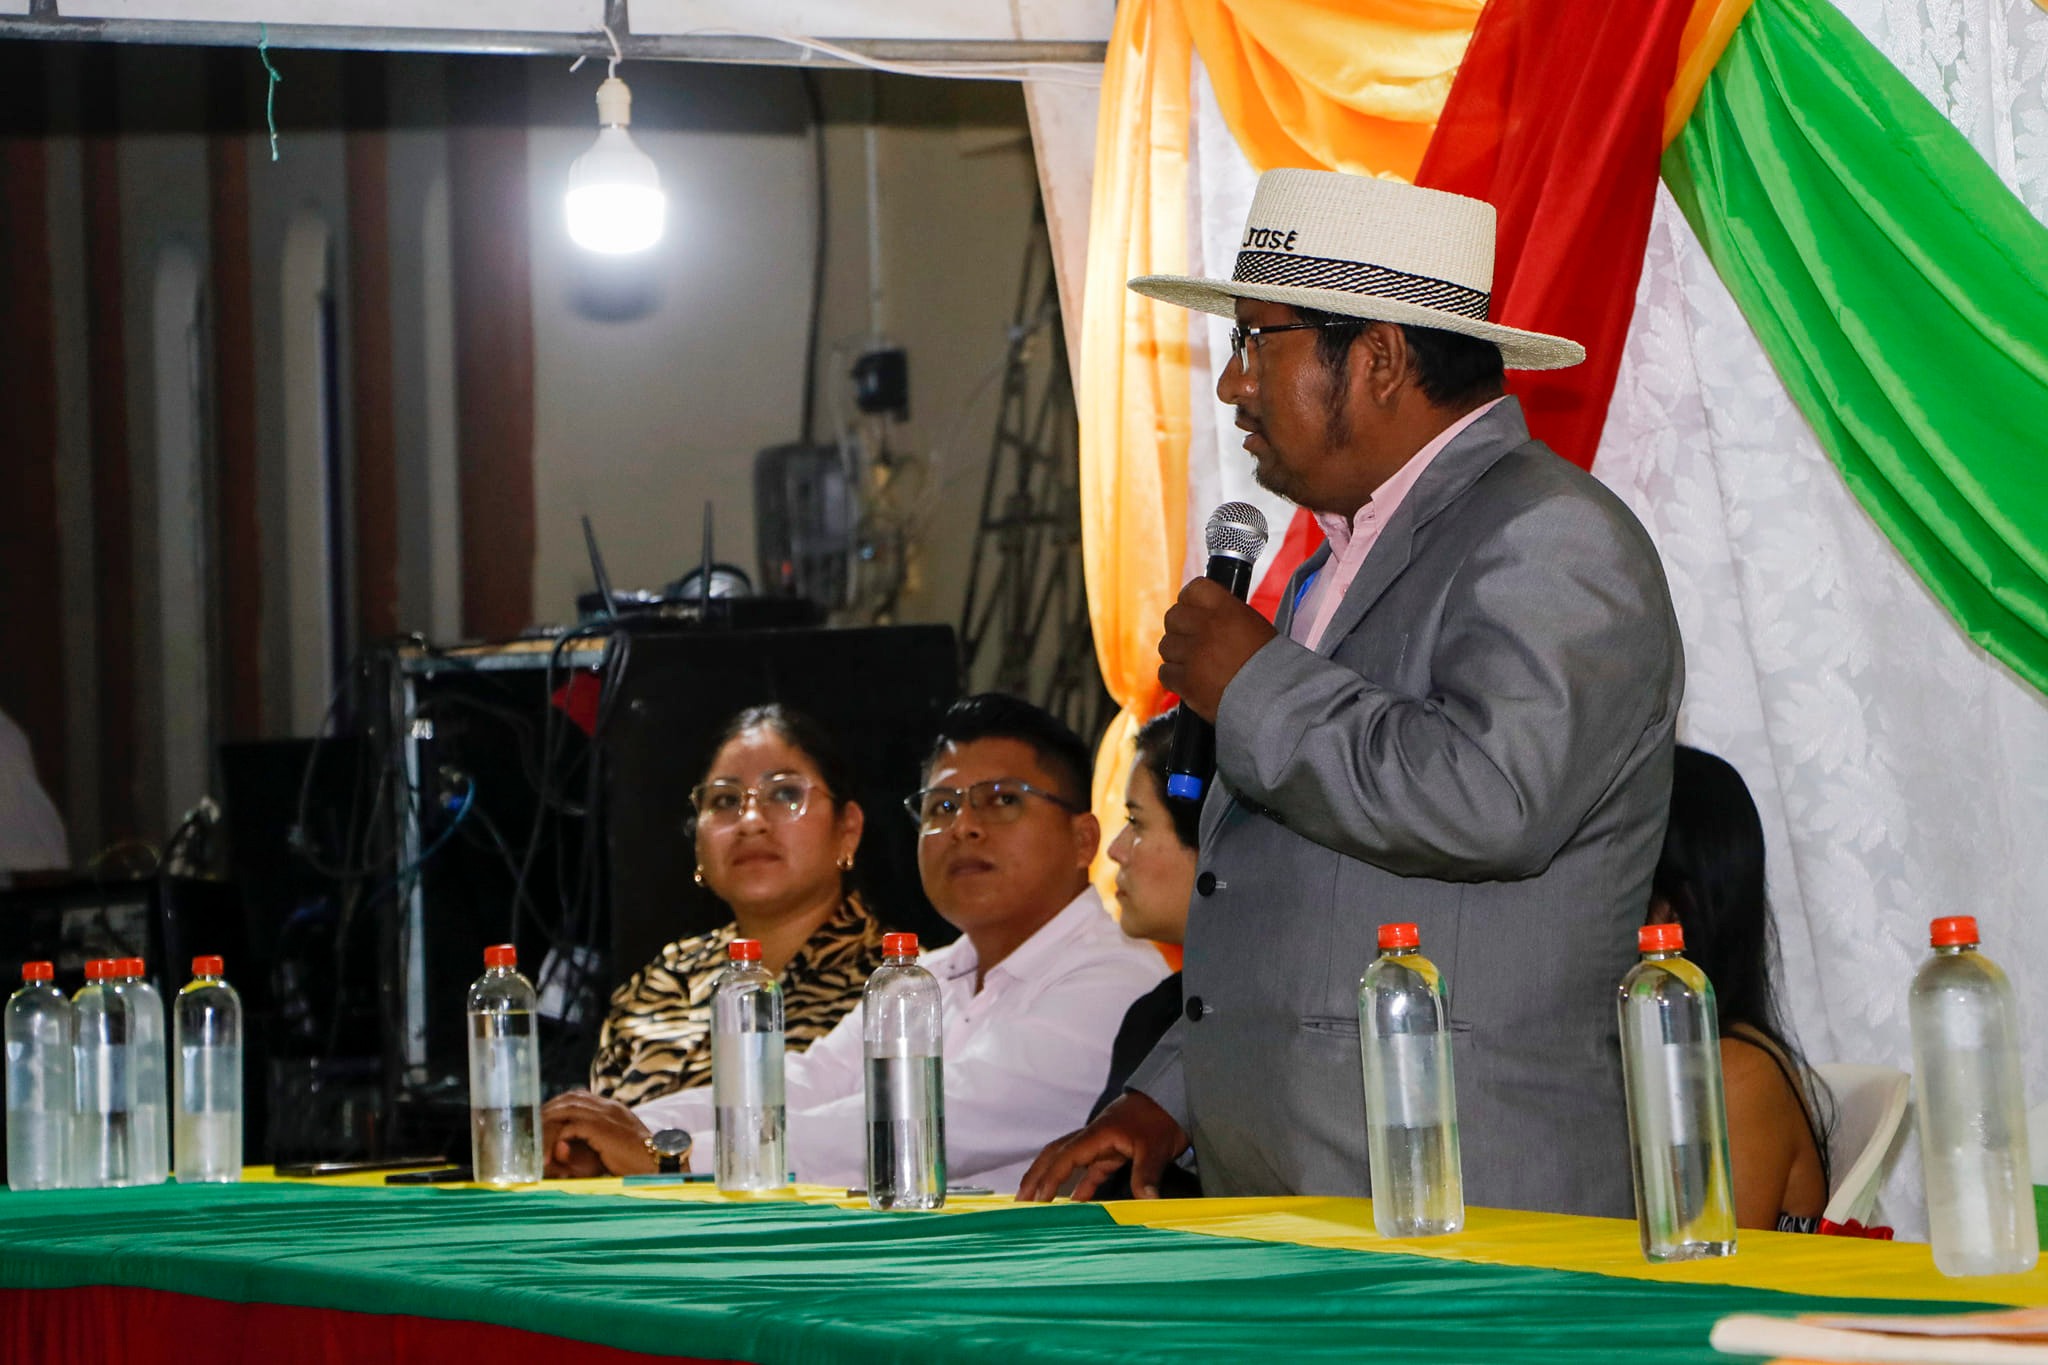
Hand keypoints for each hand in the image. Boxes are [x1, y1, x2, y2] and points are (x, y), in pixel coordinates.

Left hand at [540, 1090, 662, 1177]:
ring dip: (549, 1123)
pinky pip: (568, 1128)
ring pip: (566, 1110)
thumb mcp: (619, 1146)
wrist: (658, 1163)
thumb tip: (573, 1144)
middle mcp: (608, 1107)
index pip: (580, 1096)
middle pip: (570, 1099)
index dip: (561, 1105)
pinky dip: (555, 1138)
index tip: (547, 1116)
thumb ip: (600, 1140)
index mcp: (613, 1109)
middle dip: (550, 1110)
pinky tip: (547, 1150)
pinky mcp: (599, 1128)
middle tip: (533, 1124)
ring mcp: (604, 1115)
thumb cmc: (640, 1161)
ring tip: (534, 1137)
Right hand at [1015, 1091, 1189, 1201]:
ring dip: (1051, 1179)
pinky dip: (1078, 1185)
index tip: (1037, 1198)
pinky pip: (1088, 1170)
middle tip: (1020, 1200)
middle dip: (1035, 1176)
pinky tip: (1075, 1203)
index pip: (1065, 1157)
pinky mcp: (1111, 1151)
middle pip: (1054, 1155)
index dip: (1050, 1178)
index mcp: (1097, 1134)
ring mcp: (1100, 1144)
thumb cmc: (1161, 1118)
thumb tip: (1145, 1201)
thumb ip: (1146, 1174)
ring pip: (1067, 1162)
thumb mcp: (1156, 1147)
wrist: (1173, 1098)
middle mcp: (1093, 1138)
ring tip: (1038, 1202)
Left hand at [1158, 577, 1276, 721]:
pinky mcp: (1187, 682)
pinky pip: (1165, 673)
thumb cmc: (1272, 667)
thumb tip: (1205, 614)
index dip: (1190, 600)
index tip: (1192, 609)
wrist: (1275, 701)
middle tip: (1192, 641)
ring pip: (1166, 646)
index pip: (1194, 589)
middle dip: (1180, 628)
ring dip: (1177, 655)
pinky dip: (1175, 678)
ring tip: (1195, 665)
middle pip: (1173, 617)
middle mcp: (1208, 628)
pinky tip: (1191, 682)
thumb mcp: (1256, 628)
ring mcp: (1194, 655)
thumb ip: (1227, 616)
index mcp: (1228, 610)